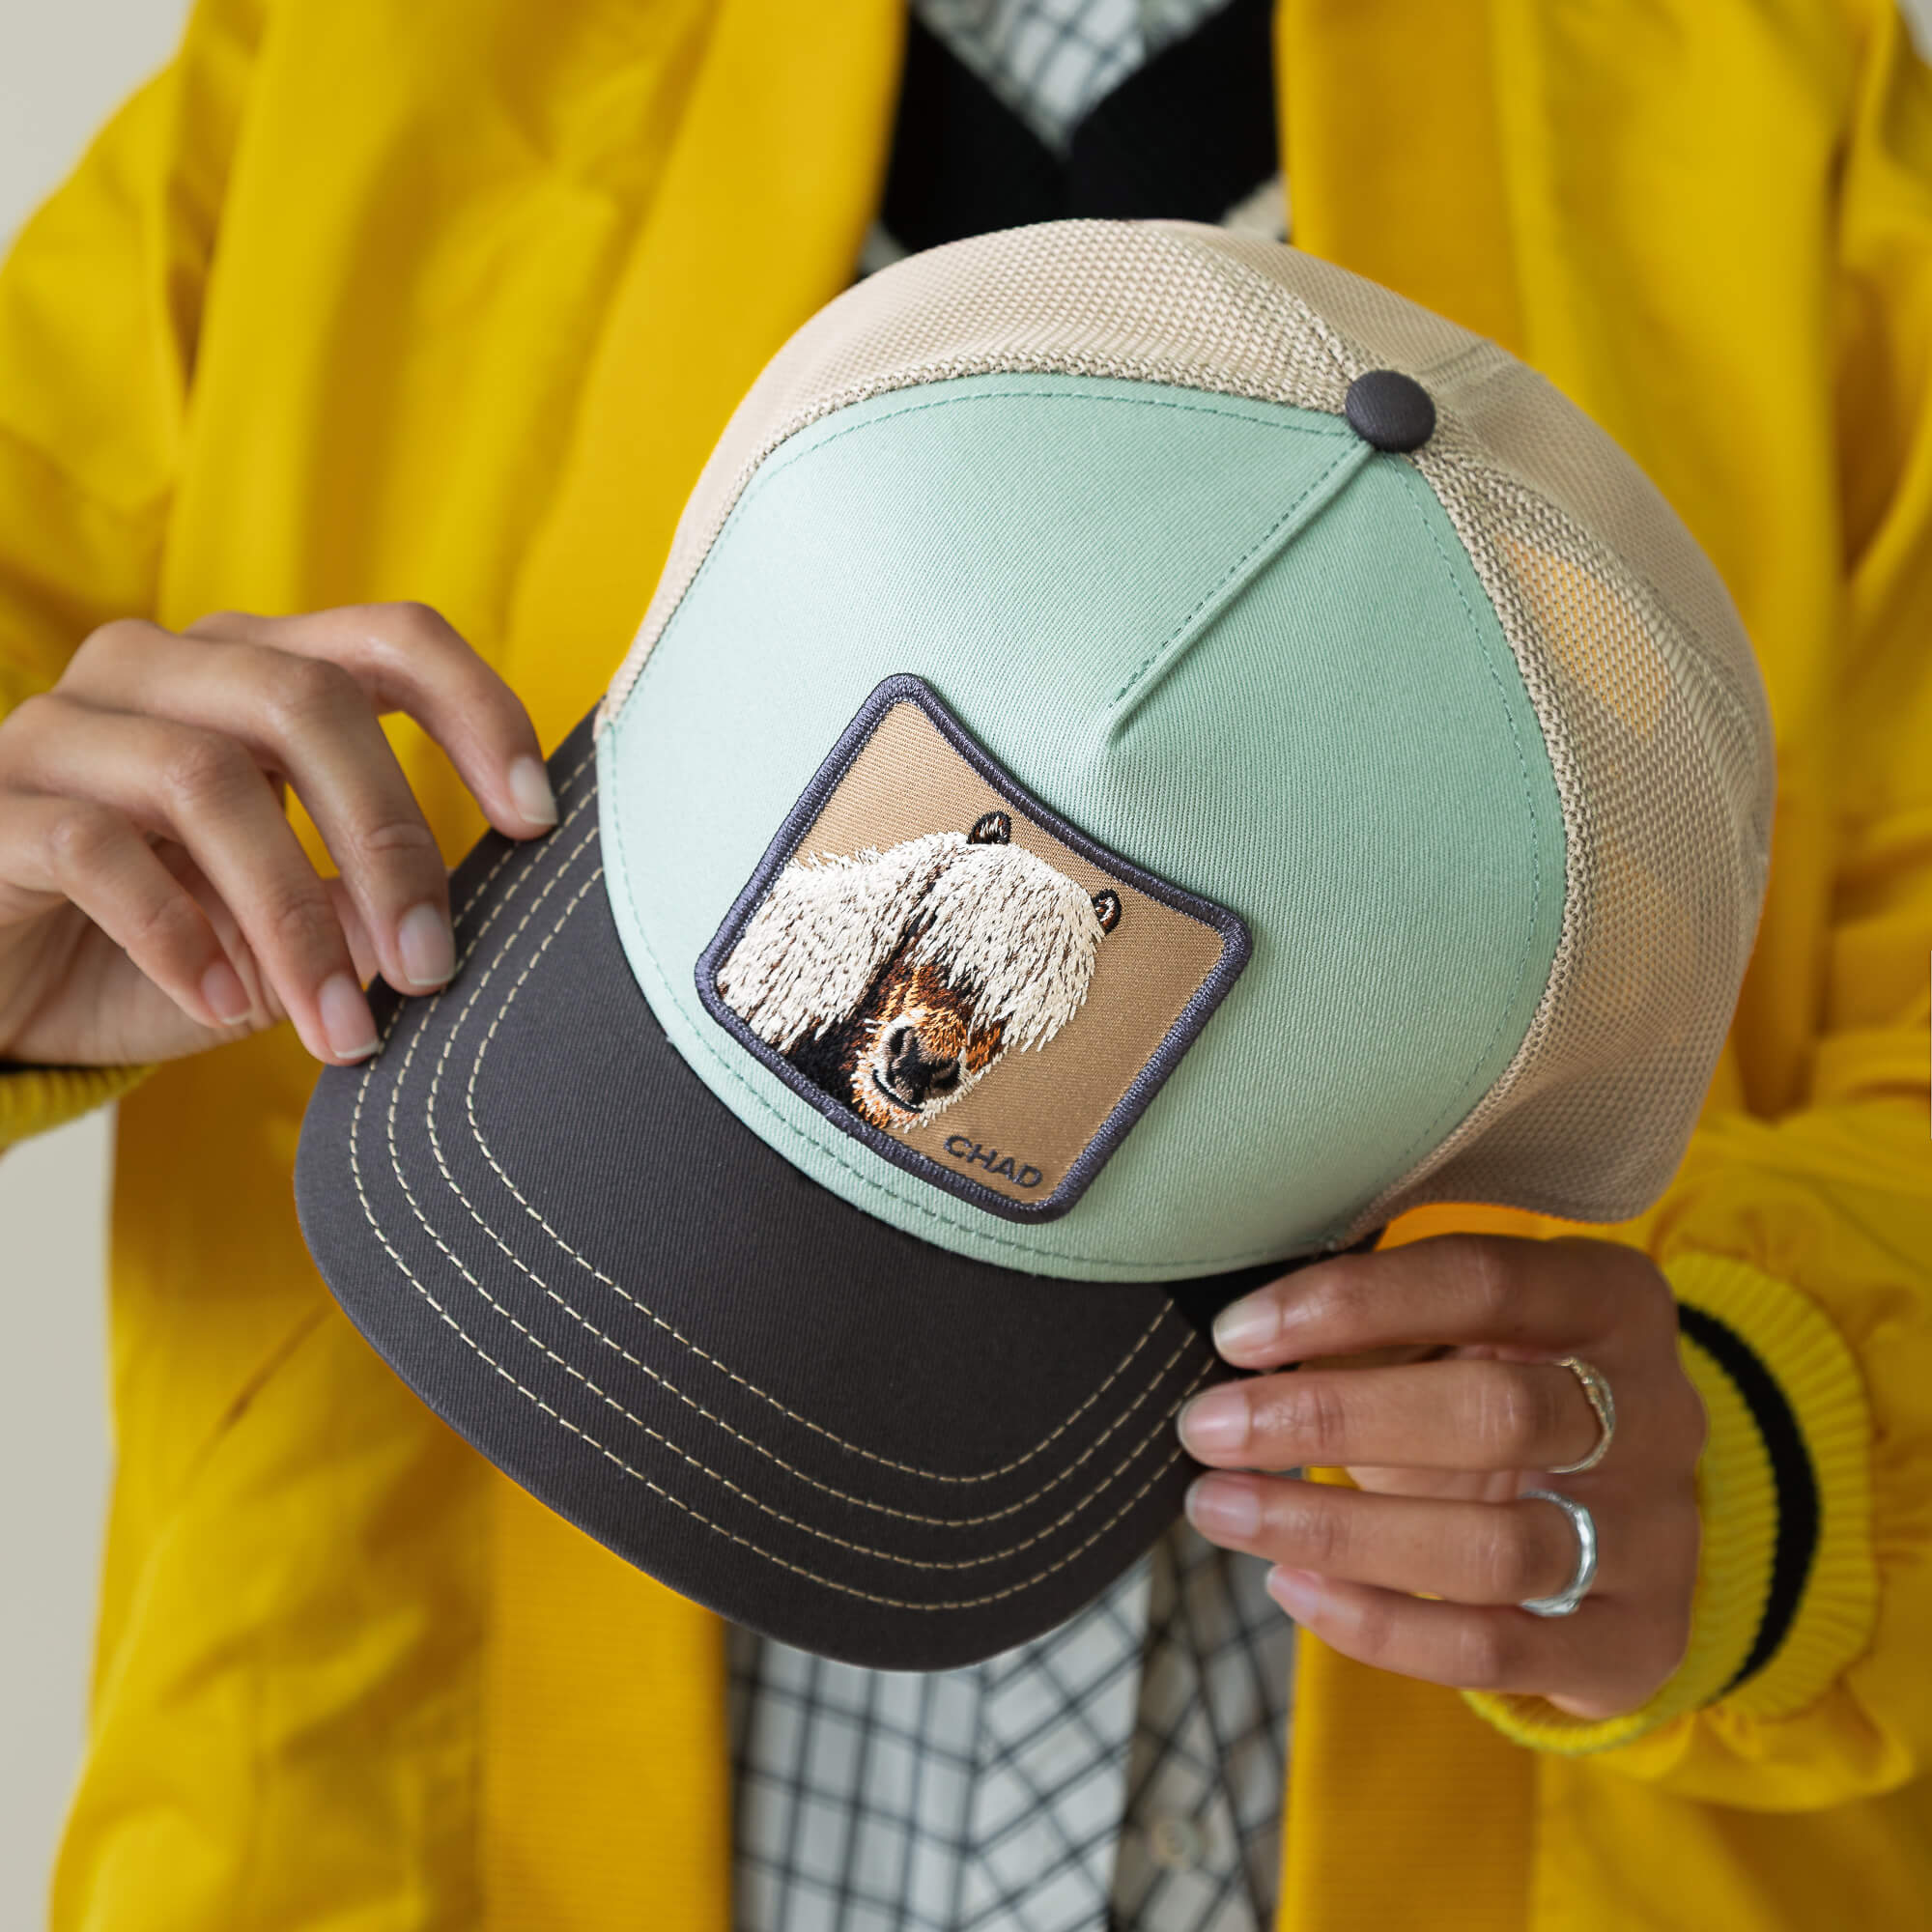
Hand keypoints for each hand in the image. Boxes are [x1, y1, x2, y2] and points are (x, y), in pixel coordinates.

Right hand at [0, 603, 556, 1069]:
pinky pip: (95, 848)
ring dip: (292, 919)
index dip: (478, 712)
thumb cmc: (173, 942)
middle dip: (389, 842)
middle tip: (432, 969)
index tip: (536, 820)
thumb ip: (368, 908)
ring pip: (206, 778)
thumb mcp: (294, 928)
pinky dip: (177, 936)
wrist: (8, 988)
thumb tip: (452, 929)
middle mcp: (164, 668)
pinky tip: (225, 1005)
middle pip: (308, 700)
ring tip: (339, 1027)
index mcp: (258, 669)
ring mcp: (67, 726)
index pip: (391, 638)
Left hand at [1175, 1234, 1704, 1719]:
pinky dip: (1379, 1626)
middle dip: (1330, 1419)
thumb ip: (1375, 1322)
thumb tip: (1240, 1336)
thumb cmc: (1492, 1393)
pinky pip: (1497, 1649)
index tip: (1237, 1334)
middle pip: (1496, 1414)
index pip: (1483, 1281)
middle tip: (1206, 1425)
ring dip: (1337, 1531)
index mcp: (1611, 1298)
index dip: (1353, 1304)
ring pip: (1496, 1548)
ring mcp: (1657, 1535)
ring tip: (1219, 1507)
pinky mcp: (1637, 1640)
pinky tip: (1289, 1587)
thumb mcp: (1454, 1335)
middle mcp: (1658, 1412)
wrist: (1614, 1518)